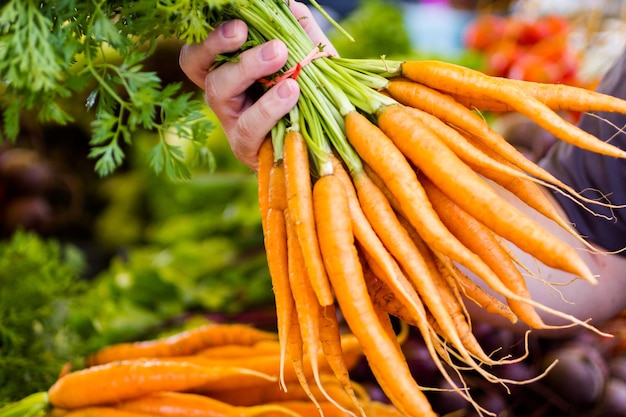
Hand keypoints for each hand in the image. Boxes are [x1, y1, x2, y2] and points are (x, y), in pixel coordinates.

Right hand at [179, 1, 336, 169]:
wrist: (329, 142)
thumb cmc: (313, 97)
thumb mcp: (309, 60)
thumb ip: (299, 33)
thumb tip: (290, 5)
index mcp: (228, 67)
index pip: (201, 46)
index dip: (210, 32)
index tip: (236, 20)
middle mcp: (221, 92)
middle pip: (196, 63)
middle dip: (217, 43)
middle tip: (243, 30)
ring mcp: (229, 121)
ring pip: (218, 90)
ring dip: (247, 67)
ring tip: (280, 54)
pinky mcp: (244, 147)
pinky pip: (249, 125)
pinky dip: (269, 106)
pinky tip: (291, 90)